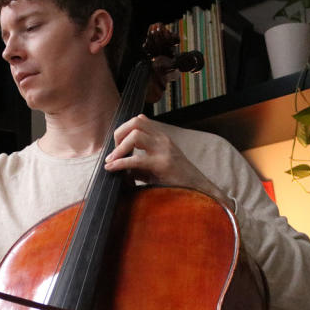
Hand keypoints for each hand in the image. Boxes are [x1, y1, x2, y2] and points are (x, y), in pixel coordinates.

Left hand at [105, 114, 230, 205]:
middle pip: (135, 122)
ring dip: (119, 148)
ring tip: (111, 161)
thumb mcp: (153, 166)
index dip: (123, 131)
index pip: (139, 120)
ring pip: (135, 135)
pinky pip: (136, 159)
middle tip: (113, 153)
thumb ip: (137, 161)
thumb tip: (114, 165)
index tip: (116, 148)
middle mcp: (162, 139)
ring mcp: (163, 150)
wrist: (198, 189)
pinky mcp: (162, 164)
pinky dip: (120, 163)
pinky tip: (112, 168)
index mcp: (161, 137)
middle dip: (118, 134)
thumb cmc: (175, 180)